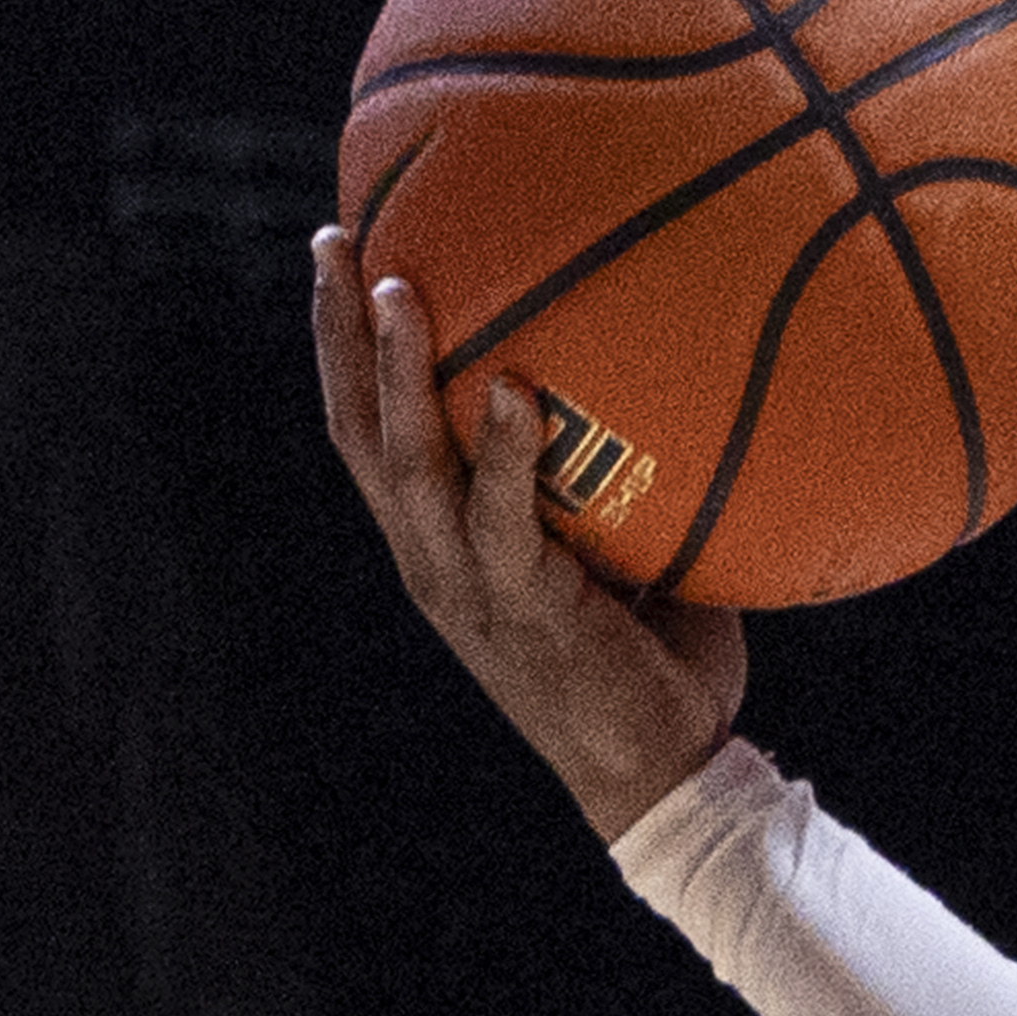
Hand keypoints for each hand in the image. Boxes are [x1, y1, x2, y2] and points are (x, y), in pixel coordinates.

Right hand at [310, 223, 745, 845]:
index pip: (371, 436)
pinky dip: (500, 451)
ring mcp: (468, 586)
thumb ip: (626, 491)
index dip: (345, 354)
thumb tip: (681, 399)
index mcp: (442, 548)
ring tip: (395, 289)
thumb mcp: (629, 561)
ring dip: (393, 374)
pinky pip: (501, 516)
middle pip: (357, 430)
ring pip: (405, 463)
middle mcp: (433, 560)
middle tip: (335, 240)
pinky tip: (507, 385)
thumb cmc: (656, 666)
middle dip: (338, 335)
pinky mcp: (521, 608)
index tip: (343, 262)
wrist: (664, 775)